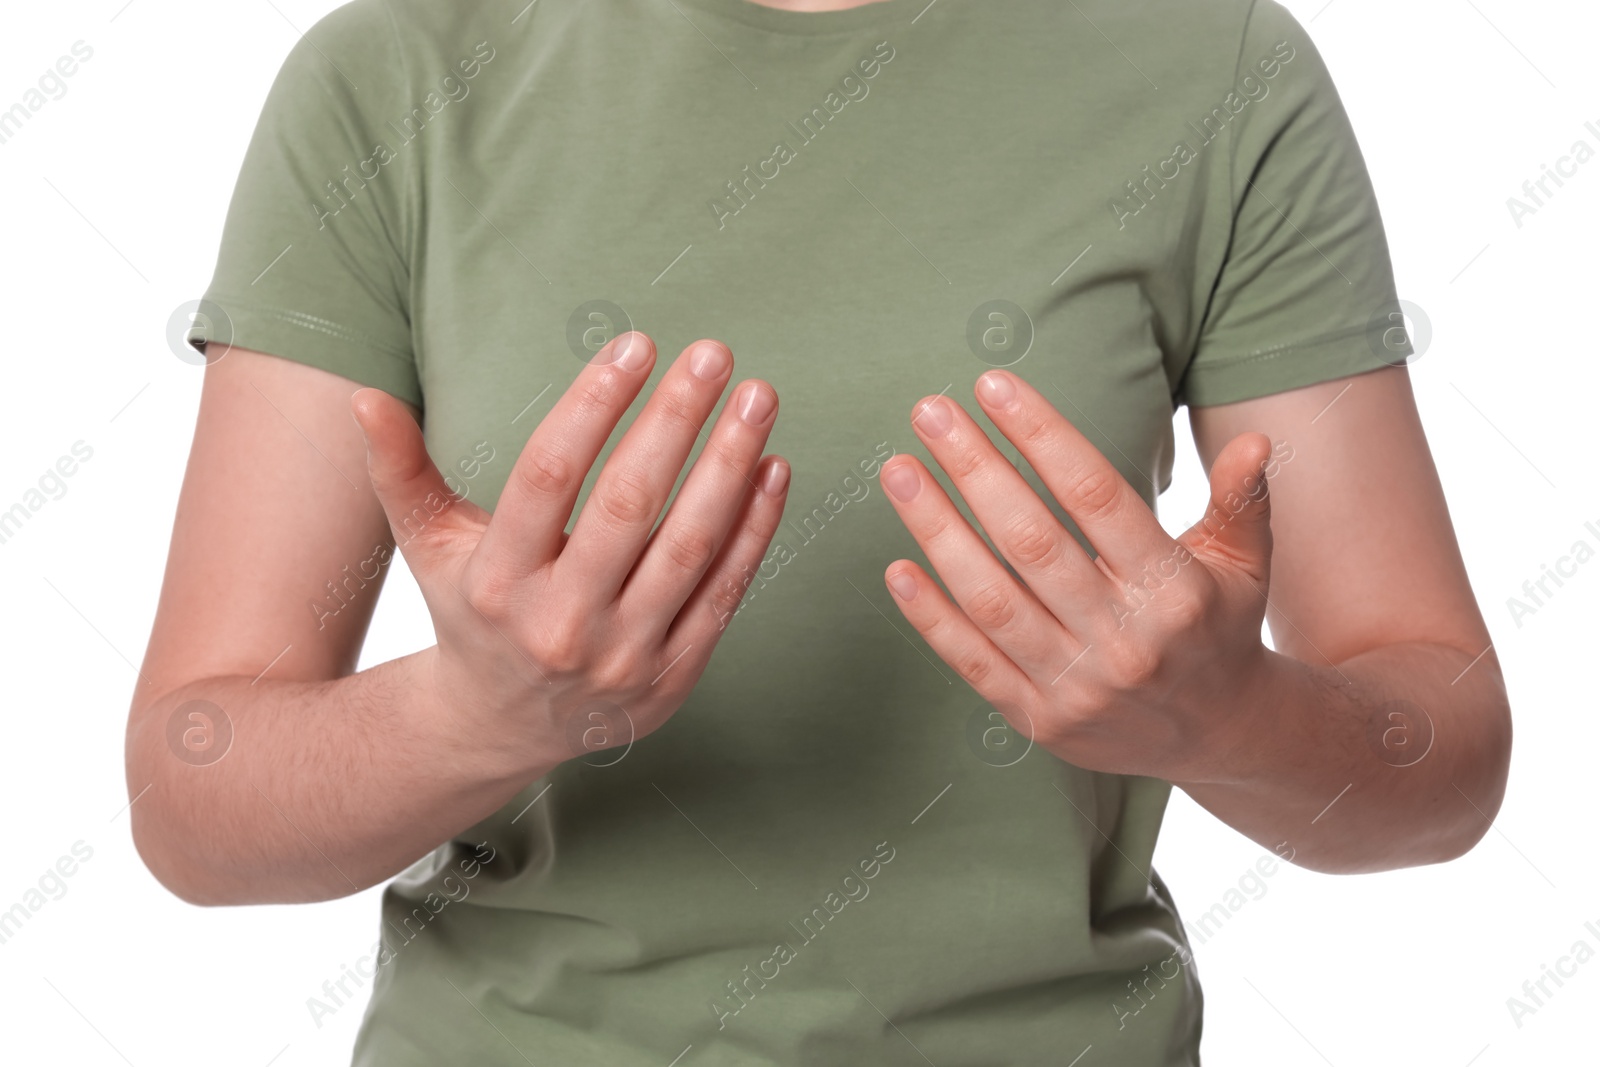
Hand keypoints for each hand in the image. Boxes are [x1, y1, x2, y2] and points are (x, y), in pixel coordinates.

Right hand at [351, 333, 788, 773]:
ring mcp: (624, 655)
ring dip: (731, 466)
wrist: (502, 729)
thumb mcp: (427, 546)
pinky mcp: (674, 676)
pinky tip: (774, 467)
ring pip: (690, 548)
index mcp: (496, 581)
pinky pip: (726, 593)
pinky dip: (756, 529)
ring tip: (758, 397)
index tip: (635, 345)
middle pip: (629, 507)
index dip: (593, 406)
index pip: (548, 476)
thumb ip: (401, 471)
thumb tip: (366, 397)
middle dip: (676, 422)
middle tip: (713, 353)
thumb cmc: (471, 614)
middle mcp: (560, 623)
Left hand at [879, 369, 1283, 782]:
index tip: (993, 386)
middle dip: (974, 469)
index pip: (1095, 496)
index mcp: (1173, 589)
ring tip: (899, 470)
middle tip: (930, 411)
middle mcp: (1124, 639)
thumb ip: (1242, 501)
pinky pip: (974, 663)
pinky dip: (931, 618)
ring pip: (991, 599)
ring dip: (937, 531)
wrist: (1219, 737)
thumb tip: (1257, 440)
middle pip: (1032, 541)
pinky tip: (897, 567)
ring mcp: (1078, 686)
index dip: (1041, 436)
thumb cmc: (1218, 627)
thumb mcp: (1244, 564)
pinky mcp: (1040, 721)